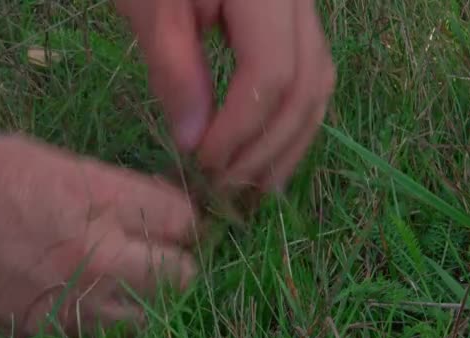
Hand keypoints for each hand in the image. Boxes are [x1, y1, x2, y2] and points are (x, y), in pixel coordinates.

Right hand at [0, 132, 196, 337]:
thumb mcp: (51, 159)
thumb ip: (112, 188)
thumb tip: (154, 204)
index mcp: (98, 201)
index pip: (182, 219)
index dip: (187, 219)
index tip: (178, 219)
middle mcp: (97, 258)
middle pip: (181, 274)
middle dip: (178, 262)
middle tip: (159, 253)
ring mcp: (72, 307)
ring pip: (149, 318)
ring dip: (146, 299)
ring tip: (123, 281)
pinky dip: (105, 322)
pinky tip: (88, 302)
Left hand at [115, 0, 335, 190]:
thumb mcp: (152, 10)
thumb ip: (175, 72)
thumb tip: (195, 142)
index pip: (272, 72)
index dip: (241, 127)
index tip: (204, 162)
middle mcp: (299, 0)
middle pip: (305, 85)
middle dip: (268, 146)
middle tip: (229, 187)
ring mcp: (304, 11)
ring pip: (317, 86)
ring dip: (288, 143)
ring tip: (256, 186)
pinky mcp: (294, 25)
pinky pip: (308, 77)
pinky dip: (289, 121)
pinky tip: (269, 152)